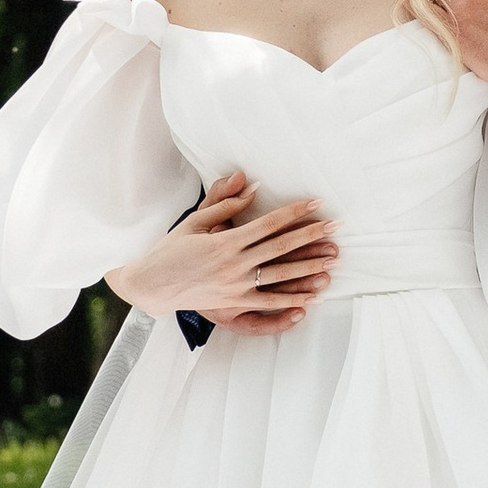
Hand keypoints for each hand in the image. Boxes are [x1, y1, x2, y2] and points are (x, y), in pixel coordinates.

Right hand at [107, 170, 337, 333]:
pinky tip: (314, 296)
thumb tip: (250, 183)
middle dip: (311, 236)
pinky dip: (292, 300)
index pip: (268, 223)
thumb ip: (224, 203)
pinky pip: (268, 303)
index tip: (316, 202)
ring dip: (309, 267)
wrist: (151, 285)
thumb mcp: (195, 221)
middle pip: (281, 247)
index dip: (294, 212)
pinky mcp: (233, 304)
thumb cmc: (172, 249)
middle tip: (336, 227)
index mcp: (225, 240)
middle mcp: (233, 263)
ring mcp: (235, 286)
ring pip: (280, 276)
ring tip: (333, 259)